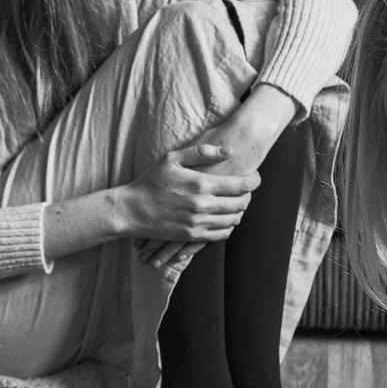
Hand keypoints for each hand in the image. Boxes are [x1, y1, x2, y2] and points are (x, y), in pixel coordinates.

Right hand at [121, 143, 258, 245]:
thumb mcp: (172, 158)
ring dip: (239, 211)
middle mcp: (203, 205)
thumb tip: (228, 150)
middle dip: (248, 196)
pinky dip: (228, 226)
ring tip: (235, 203)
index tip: (255, 177)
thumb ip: (201, 152)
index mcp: (201, 183)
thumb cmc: (150, 181)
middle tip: (245, 190)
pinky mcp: (192, 236)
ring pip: (234, 220)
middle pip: (241, 203)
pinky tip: (223, 218)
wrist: (131, 210)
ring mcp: (198, 223)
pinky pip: (221, 234)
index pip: (241, 185)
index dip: (254, 181)